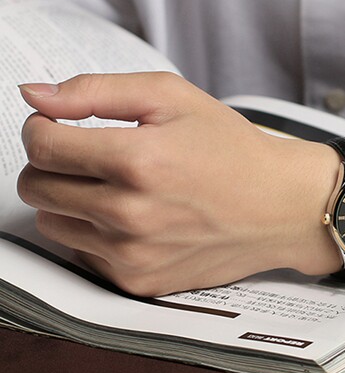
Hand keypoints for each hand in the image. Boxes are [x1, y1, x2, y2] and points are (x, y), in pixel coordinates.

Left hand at [17, 72, 343, 295]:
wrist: (281, 207)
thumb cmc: (233, 149)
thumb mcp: (172, 97)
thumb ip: (95, 91)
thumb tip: (33, 96)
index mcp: (137, 161)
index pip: (41, 145)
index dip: (43, 127)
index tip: (60, 125)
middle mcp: (129, 214)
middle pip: (36, 186)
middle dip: (51, 163)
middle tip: (90, 153)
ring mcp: (132, 254)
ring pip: (52, 222)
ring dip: (69, 199)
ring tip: (114, 185)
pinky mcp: (138, 281)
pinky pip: (82, 253)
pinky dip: (95, 232)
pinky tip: (133, 217)